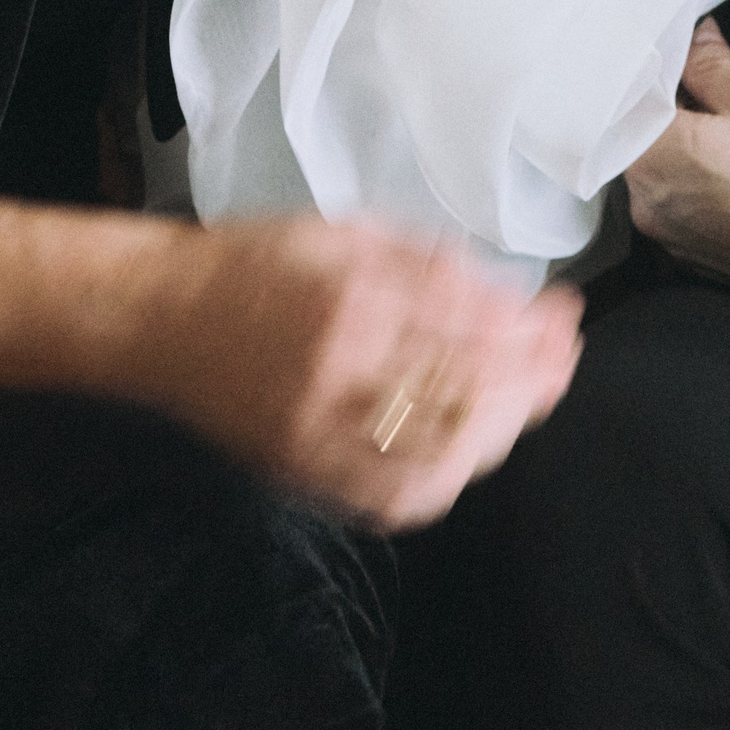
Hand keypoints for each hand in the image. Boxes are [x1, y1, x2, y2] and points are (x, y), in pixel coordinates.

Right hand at [140, 214, 580, 529]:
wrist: (162, 319)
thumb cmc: (255, 262)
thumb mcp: (345, 234)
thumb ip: (428, 265)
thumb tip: (508, 296)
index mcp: (350, 297)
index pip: (467, 325)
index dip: (528, 329)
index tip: (566, 318)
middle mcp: (341, 370)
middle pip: (464, 394)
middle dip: (527, 381)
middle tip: (562, 361)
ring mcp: (323, 432)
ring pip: (440, 454)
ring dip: (499, 429)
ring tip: (530, 400)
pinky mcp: (309, 472)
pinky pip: (398, 496)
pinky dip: (449, 477)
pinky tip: (475, 449)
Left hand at [627, 23, 729, 355]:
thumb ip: (711, 66)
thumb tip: (695, 40)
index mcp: (650, 158)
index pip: (622, 104)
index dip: (645, 77)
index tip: (666, 59)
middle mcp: (647, 204)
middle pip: (635, 142)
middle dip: (664, 112)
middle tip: (699, 87)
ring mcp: (670, 239)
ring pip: (661, 177)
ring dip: (682, 152)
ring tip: (724, 131)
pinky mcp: (697, 261)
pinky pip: (683, 211)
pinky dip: (698, 188)